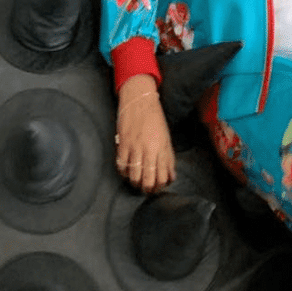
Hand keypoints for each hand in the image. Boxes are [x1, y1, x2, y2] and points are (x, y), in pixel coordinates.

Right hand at [115, 74, 175, 193]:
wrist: (140, 101)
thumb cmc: (155, 119)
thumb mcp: (167, 139)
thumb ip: (168, 158)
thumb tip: (170, 177)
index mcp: (162, 149)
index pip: (162, 177)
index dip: (160, 186)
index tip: (158, 187)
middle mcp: (149, 150)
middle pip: (148, 180)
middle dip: (147, 189)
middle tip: (147, 189)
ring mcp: (134, 147)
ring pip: (134, 175)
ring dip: (135, 183)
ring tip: (137, 183)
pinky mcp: (122, 143)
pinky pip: (121, 165)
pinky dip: (123, 172)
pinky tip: (126, 172)